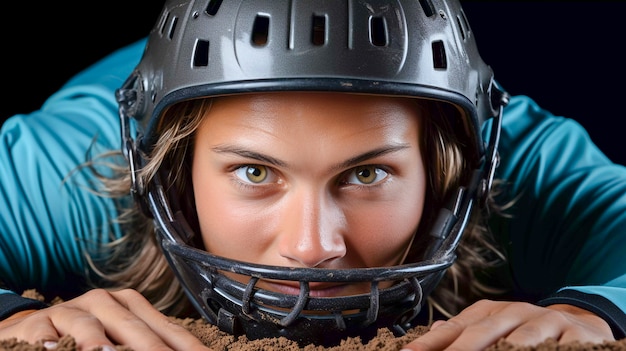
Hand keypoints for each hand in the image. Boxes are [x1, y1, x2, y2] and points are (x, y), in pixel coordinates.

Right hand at [0, 289, 211, 350]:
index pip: (167, 329)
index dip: (187, 347)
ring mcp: (70, 311)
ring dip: (99, 342)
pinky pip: (45, 334)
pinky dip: (52, 344)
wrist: (30, 327)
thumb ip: (145, 347)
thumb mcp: (119, 339)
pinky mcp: (37, 324)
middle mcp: (104, 302)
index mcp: (131, 305)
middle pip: (133, 327)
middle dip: (152, 349)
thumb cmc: (85, 337)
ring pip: (89, 325)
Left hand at [402, 299, 613, 350]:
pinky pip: (555, 350)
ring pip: (521, 342)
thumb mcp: (494, 326)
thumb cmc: (527, 331)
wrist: (582, 324)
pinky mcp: (577, 338)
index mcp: (491, 312)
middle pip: (483, 333)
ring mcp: (546, 324)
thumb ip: (463, 332)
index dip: (430, 343)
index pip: (455, 328)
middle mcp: (516, 313)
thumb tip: (431, 334)